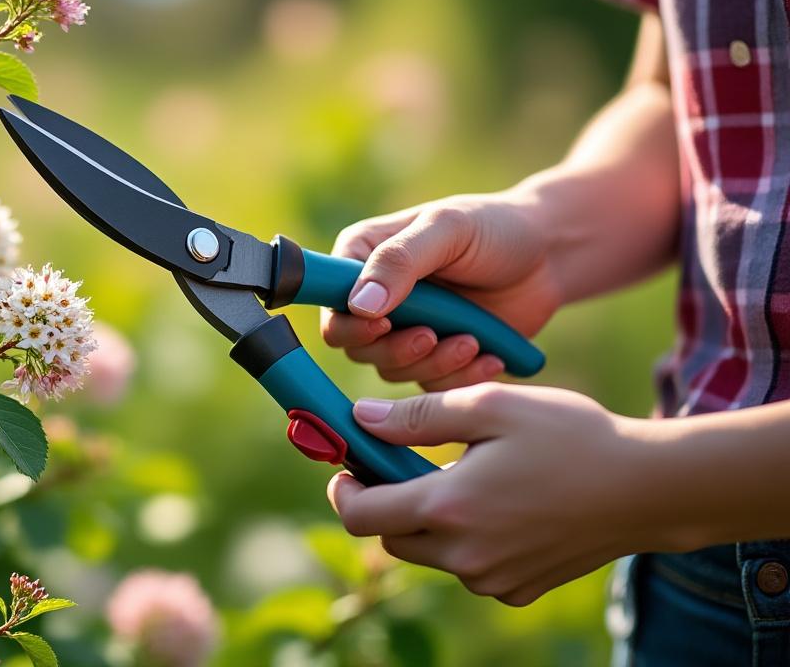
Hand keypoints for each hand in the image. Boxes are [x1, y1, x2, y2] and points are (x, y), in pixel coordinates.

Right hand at [319, 195, 559, 389]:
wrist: (549, 257)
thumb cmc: (495, 228)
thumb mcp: (447, 230)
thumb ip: (400, 261)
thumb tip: (358, 305)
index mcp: (363, 258)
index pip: (329, 303)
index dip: (349, 323)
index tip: (384, 323)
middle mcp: (375, 298)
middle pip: (356, 346)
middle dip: (396, 349)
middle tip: (432, 336)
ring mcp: (404, 331)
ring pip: (392, 371)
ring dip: (433, 364)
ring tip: (472, 341)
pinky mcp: (434, 359)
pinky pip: (431, 387)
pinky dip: (459, 379)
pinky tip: (490, 357)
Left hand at [327, 384, 660, 605]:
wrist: (651, 488)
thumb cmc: (572, 436)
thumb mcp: (491, 405)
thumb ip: (418, 416)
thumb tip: (360, 420)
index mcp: (448, 509)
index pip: (360, 515)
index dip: (344, 489)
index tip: (348, 465)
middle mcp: (464, 557)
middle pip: (391, 537)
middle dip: (385, 502)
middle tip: (403, 462)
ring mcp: (492, 579)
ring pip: (429, 554)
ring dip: (428, 519)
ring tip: (463, 475)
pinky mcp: (518, 589)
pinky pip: (469, 567)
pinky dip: (466, 539)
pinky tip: (500, 503)